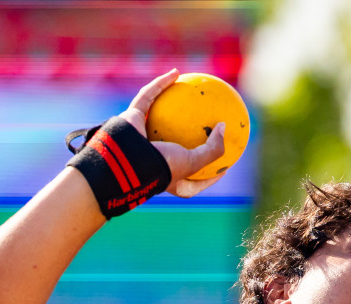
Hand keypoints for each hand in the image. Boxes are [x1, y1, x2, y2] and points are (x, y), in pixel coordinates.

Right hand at [117, 69, 227, 197]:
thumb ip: (213, 149)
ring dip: (171, 103)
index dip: (207, 178)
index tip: (223, 170)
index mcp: (166, 178)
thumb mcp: (193, 163)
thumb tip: (224, 127)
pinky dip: (160, 85)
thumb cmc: (161, 166)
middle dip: (185, 139)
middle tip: (206, 128)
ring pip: (157, 117)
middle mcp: (153, 159)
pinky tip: (175, 73)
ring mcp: (140, 138)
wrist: (127, 160)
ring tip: (189, 92)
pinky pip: (148, 97)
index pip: (191, 184)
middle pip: (172, 149)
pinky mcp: (131, 118)